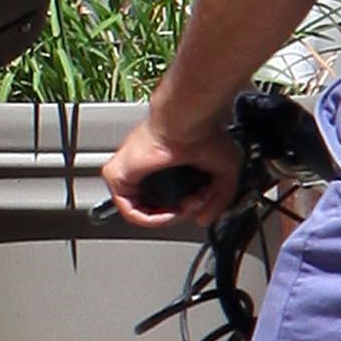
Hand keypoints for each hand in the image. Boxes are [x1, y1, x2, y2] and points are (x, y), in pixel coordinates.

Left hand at [101, 106, 240, 227]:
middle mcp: (144, 166)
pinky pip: (130, 212)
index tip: (204, 199)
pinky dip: (153, 219)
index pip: (169, 197)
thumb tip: (203, 219)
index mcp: (164, 161)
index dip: (189, 206)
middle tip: (197, 202)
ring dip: (170, 217)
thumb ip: (218, 201)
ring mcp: (128, 171)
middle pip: (157, 207)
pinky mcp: (115, 176)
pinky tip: (171, 213)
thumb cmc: (204, 133)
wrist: (185, 121)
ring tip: (186, 206)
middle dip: (181, 211)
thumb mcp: (225, 173)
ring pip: (143, 212)